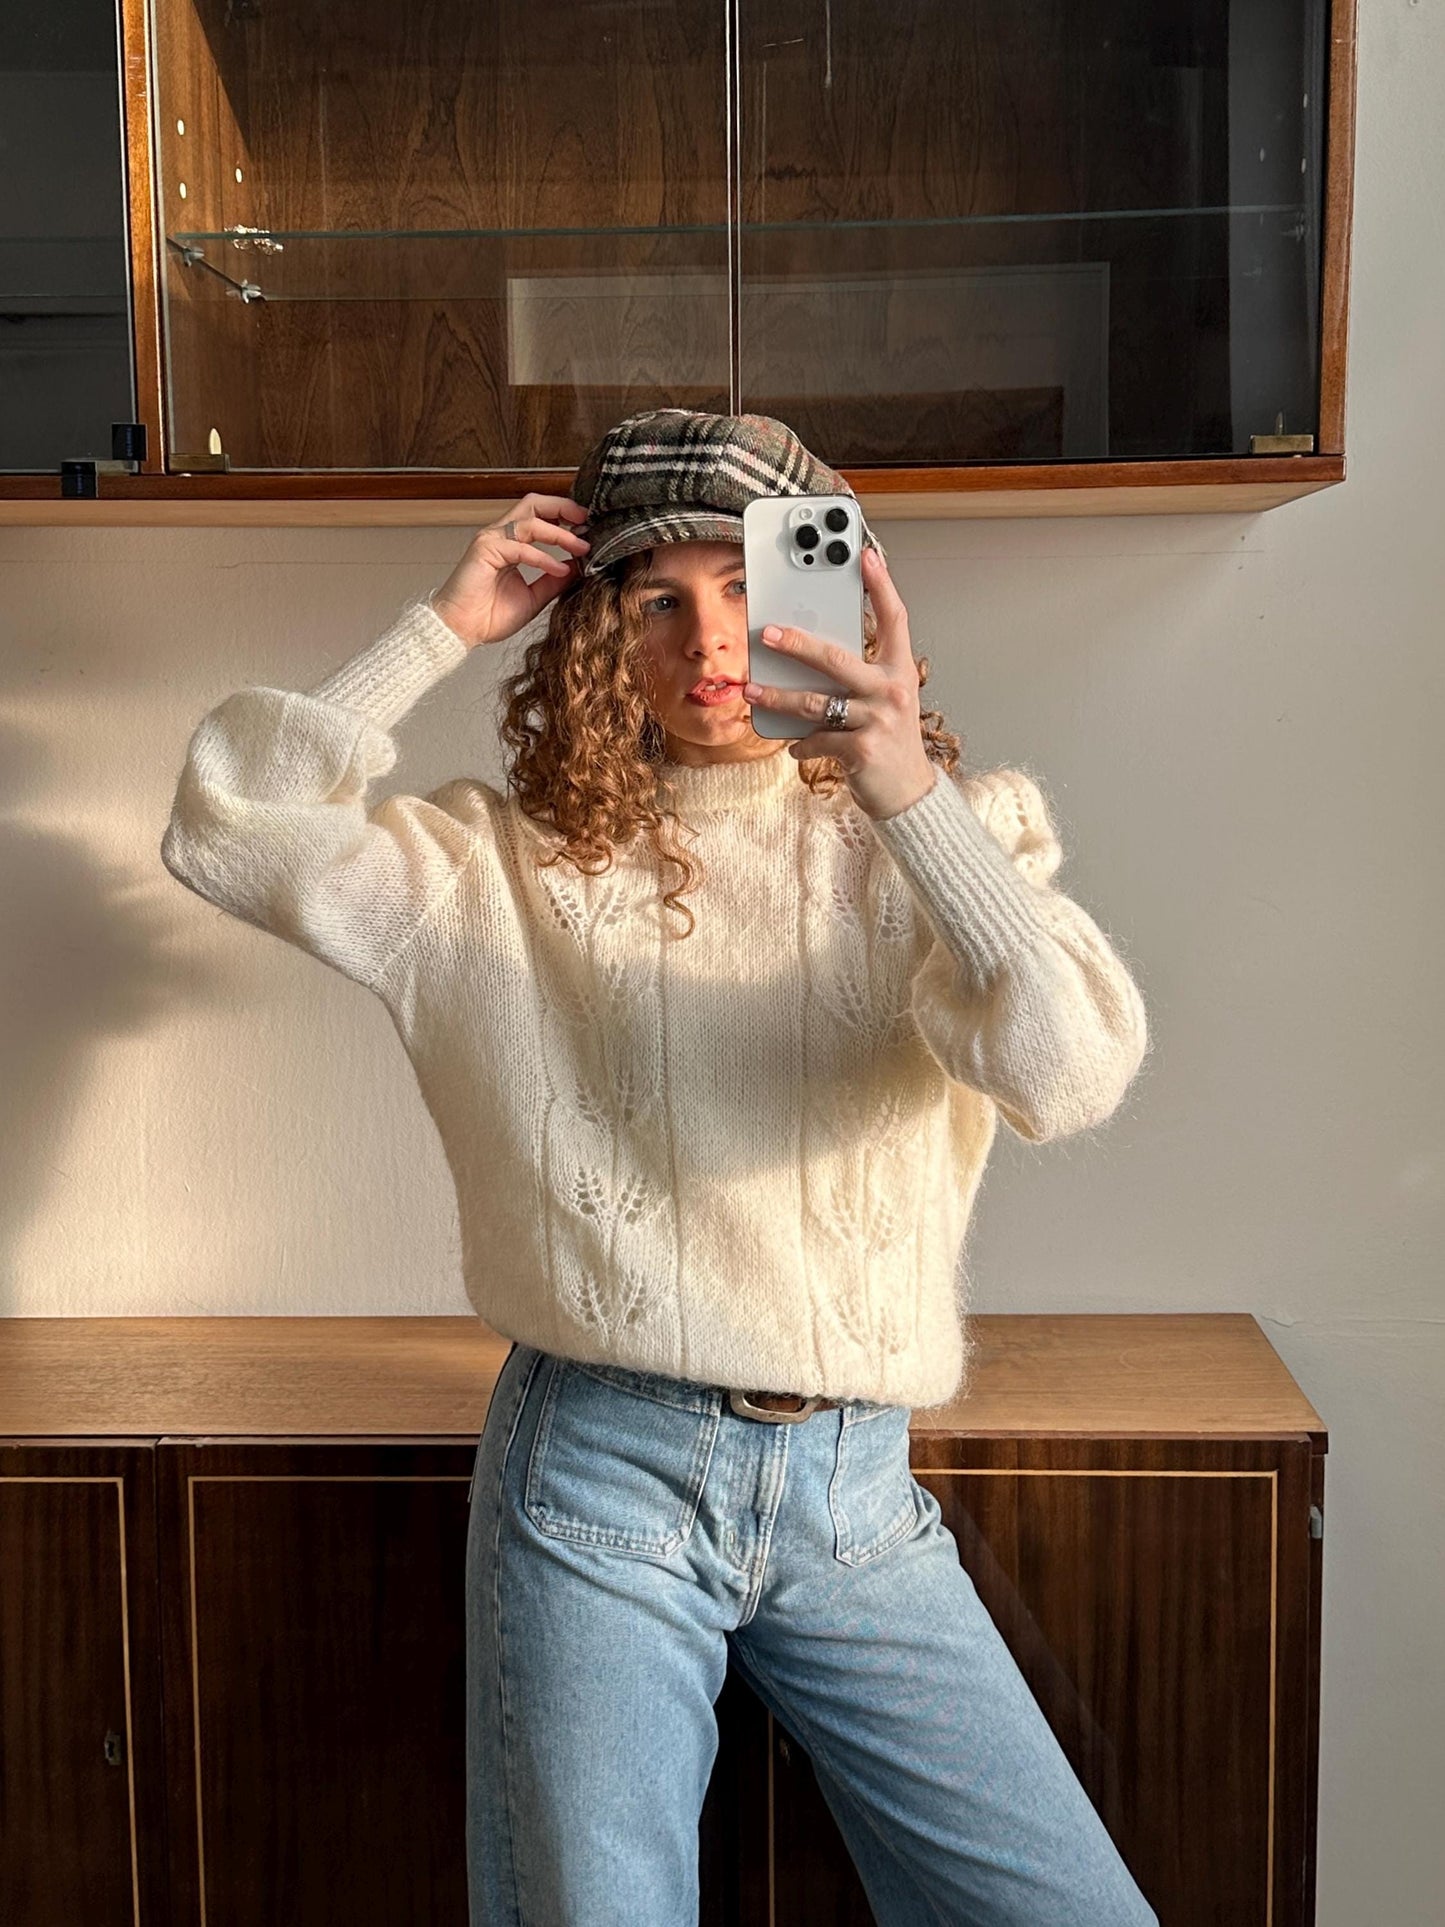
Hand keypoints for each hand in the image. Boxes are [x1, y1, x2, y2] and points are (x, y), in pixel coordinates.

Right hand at [429, 493, 591, 648]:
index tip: (588, 528)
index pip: (539, 515)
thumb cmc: (488, 616)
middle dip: (563, 507)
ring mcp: (491, 540)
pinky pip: (521, 548)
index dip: (564, 515)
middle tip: (586, 520)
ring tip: (581, 547)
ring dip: (560, 533)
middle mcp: (500, 535)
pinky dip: (544, 558)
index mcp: (511, 543)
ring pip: (530, 521)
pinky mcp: (485, 550)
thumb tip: (580, 567)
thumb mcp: (534, 597)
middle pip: (534, 503)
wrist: (460, 631)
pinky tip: (559, 570)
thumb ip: (555, 580)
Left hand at [742, 545, 937, 820]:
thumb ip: (859, 674)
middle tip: (766, 633)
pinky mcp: (861, 750)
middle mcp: (893, 690)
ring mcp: (878, 720)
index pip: (894, 618)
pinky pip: (817, 738)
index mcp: (900, 670)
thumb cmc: (890, 741)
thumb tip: (809, 652)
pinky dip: (801, 742)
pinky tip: (793, 745)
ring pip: (815, 702)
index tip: (864, 554)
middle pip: (836, 658)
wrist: (908, 794)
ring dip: (778, 696)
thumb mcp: (885, 700)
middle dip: (797, 643)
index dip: (881, 585)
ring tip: (753, 690)